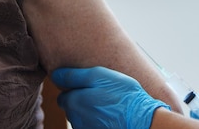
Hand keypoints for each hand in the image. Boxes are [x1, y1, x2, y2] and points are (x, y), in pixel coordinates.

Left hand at [51, 66, 170, 128]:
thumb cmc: (123, 95)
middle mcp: (75, 119)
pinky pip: (89, 126)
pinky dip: (96, 122)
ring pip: (80, 118)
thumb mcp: (100, 75)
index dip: (75, 88)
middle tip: (100, 94)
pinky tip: (109, 117)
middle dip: (80, 101)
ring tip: (107, 105)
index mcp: (73, 102)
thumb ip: (74, 75)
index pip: (63, 95)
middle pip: (71, 107)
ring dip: (89, 111)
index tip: (89, 86)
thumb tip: (55, 74)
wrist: (143, 121)